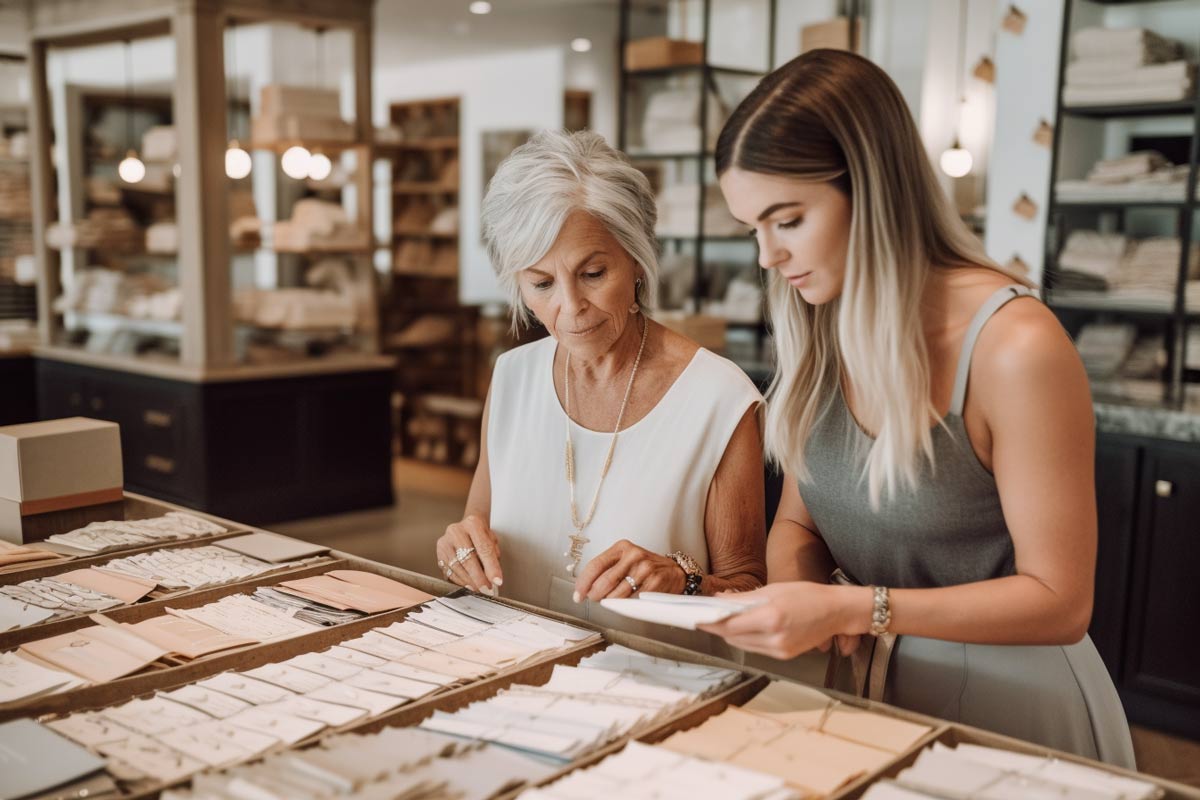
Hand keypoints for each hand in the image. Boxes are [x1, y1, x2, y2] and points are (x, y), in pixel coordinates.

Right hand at [435, 514, 502, 593]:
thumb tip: (493, 578)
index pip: (484, 548)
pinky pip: (448, 571)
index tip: (497, 581)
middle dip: (479, 577)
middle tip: (487, 588)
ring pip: (456, 566)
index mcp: (473, 523)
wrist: (467, 528)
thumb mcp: (492, 542)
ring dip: (469, 581)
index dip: (491, 567)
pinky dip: (459, 581)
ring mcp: (445, 541)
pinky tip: (468, 585)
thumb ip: (493, 557)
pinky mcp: (439, 552)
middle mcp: (456, 530)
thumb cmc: (481, 536)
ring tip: (479, 589)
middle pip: (468, 558)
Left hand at [573, 539, 685, 602]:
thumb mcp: (625, 561)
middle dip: (595, 595)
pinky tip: (627, 603)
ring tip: (611, 601)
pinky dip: (626, 605)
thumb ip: (607, 570)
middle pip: (605, 580)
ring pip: (618, 593)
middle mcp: (633, 555)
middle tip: (594, 599)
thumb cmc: (645, 567)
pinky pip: (634, 600)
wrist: (673, 571)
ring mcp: (645, 568)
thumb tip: (584, 588)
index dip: (584, 582)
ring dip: (610, 602)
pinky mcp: (655, 581)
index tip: (578, 594)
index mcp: (622, 548)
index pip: (596, 565)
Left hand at [697, 582, 870, 659]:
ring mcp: (780, 650)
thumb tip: (718, 600)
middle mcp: (774, 638)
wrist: (836, 612)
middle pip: (733, 637)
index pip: (729, 625)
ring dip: (730, 634)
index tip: (695, 617)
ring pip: (742, 645)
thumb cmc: (808, 595)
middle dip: (718, 627)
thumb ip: (743, 598)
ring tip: (723, 620)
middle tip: (706, 616)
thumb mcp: (773, 589)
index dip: (709, 622)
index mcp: (771, 617)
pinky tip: (745, 628)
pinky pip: (756, 648)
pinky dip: (746, 639)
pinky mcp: (784, 656)